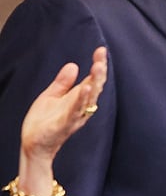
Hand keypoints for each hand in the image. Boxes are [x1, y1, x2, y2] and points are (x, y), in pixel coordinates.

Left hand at [17, 47, 107, 195]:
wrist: (33, 145)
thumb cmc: (44, 122)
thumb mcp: (51, 96)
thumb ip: (63, 82)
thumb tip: (73, 65)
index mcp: (79, 98)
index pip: (92, 79)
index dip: (98, 64)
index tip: (101, 50)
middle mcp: (81, 106)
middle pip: (95, 86)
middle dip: (99, 71)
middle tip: (101, 56)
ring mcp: (74, 115)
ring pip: (89, 97)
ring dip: (94, 82)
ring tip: (98, 66)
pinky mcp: (64, 124)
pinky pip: (75, 111)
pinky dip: (82, 100)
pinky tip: (85, 88)